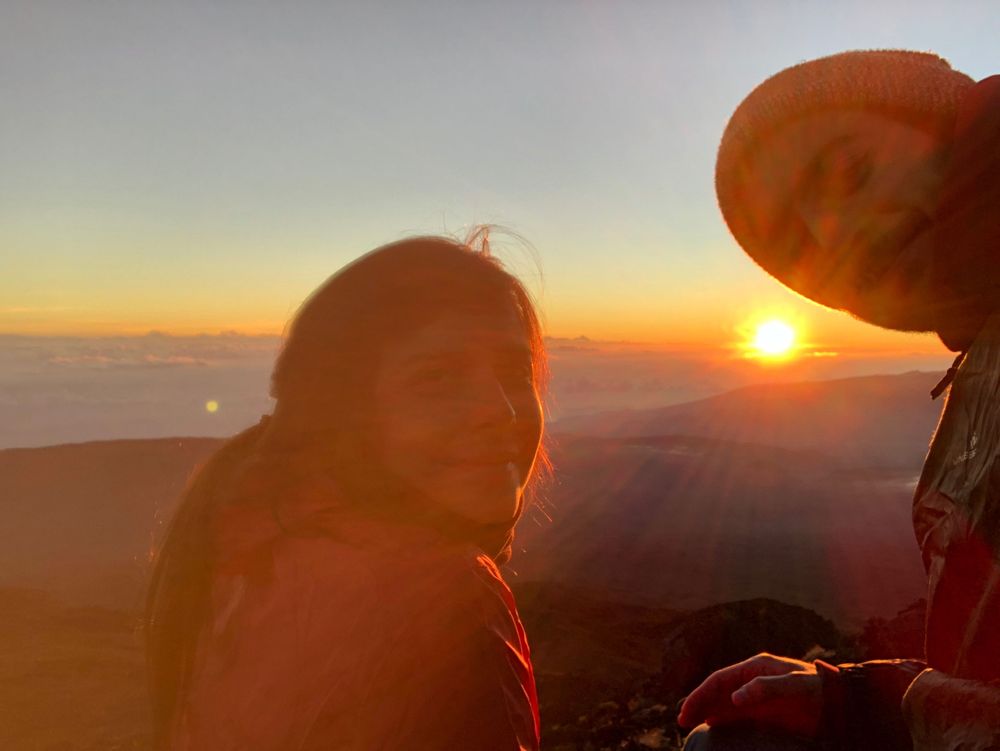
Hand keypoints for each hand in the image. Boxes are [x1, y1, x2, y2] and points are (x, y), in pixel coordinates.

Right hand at [677, 653, 822, 737]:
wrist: (842, 704)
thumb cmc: (819, 691)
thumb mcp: (795, 687)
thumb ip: (766, 689)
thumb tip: (735, 698)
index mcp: (756, 667)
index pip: (720, 680)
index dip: (701, 694)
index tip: (687, 710)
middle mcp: (753, 680)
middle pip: (718, 690)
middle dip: (698, 703)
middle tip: (682, 721)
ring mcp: (758, 696)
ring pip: (725, 703)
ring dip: (707, 711)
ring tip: (690, 724)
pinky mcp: (766, 711)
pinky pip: (737, 715)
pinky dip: (722, 719)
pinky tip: (713, 726)